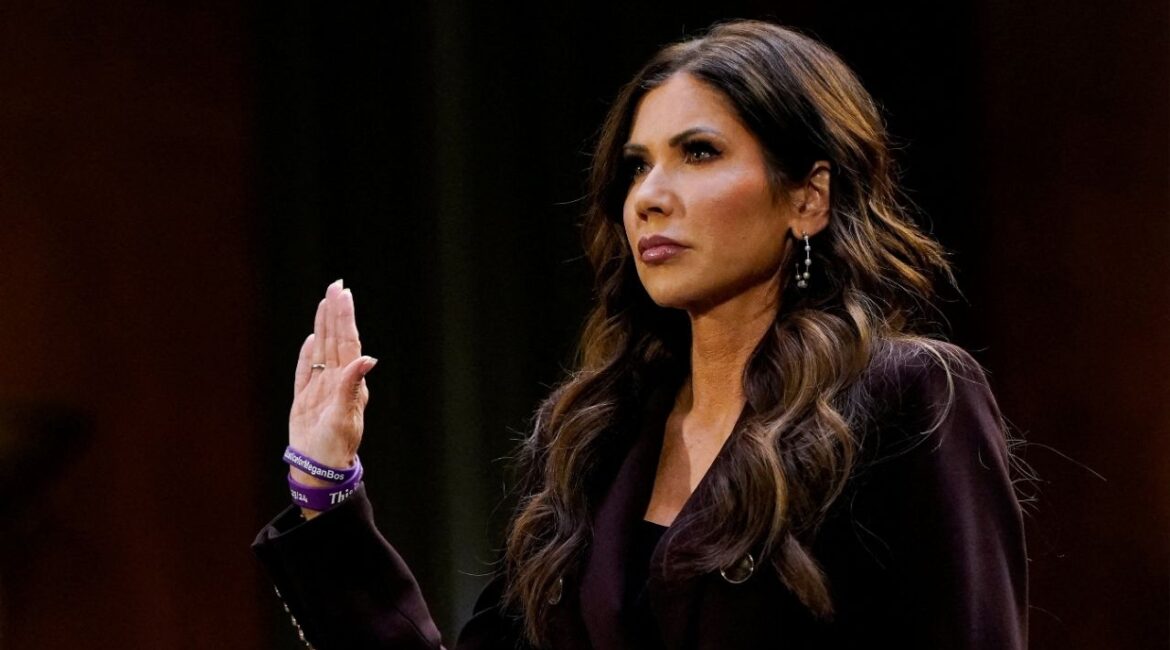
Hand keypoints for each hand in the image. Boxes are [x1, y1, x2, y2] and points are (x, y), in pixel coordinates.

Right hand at [288, 280, 376, 490]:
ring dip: (324, 326)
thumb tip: (367, 358)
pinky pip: (306, 371)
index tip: (343, 293)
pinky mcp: (306, 399)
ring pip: (323, 350)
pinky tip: (312, 338)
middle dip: (335, 312)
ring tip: (325, 303)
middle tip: (336, 286)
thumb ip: (351, 386)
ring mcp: (321, 389)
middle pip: (336, 339)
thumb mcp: (345, 416)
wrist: (320, 469)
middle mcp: (337, 381)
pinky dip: (308, 354)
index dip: (344, 317)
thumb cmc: (336, 447)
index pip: (347, 341)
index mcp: (349, 382)